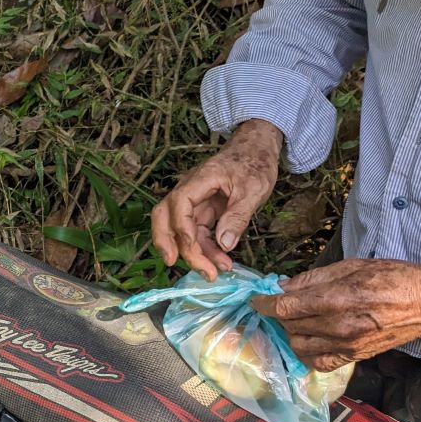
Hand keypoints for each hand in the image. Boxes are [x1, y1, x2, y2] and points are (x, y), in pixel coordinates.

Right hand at [152, 119, 282, 280]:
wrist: (256, 150)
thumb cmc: (255, 163)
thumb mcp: (254, 188)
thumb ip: (238, 216)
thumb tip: (225, 244)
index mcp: (200, 179)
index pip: (179, 203)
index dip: (182, 226)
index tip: (193, 246)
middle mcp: (190, 191)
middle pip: (164, 216)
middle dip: (166, 242)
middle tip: (174, 264)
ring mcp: (194, 203)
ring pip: (181, 231)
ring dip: (193, 253)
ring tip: (214, 272)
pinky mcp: (202, 212)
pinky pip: (196, 234)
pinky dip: (205, 250)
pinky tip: (220, 262)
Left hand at [251, 259, 420, 371]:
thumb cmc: (393, 277)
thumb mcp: (350, 266)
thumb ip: (312, 278)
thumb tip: (283, 287)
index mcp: (336, 298)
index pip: (285, 306)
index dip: (264, 303)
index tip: (256, 300)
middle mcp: (338, 325)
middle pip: (289, 325)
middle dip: (280, 313)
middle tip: (282, 304)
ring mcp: (346, 345)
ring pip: (298, 344)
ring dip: (291, 332)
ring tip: (298, 320)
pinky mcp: (354, 357)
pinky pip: (317, 362)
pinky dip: (307, 352)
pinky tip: (310, 339)